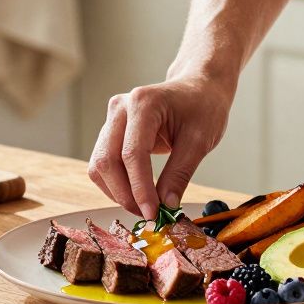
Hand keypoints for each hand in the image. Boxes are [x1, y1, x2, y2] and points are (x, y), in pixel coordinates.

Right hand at [88, 76, 232, 219]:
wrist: (199, 88)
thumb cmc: (203, 107)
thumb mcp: (200, 141)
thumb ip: (180, 174)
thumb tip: (166, 206)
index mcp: (143, 103)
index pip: (132, 154)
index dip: (140, 188)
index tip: (153, 212)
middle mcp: (120, 108)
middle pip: (107, 161)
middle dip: (125, 194)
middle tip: (149, 215)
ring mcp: (113, 118)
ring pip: (99, 165)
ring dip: (118, 192)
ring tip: (144, 206)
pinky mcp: (112, 131)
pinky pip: (104, 163)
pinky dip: (116, 184)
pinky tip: (137, 194)